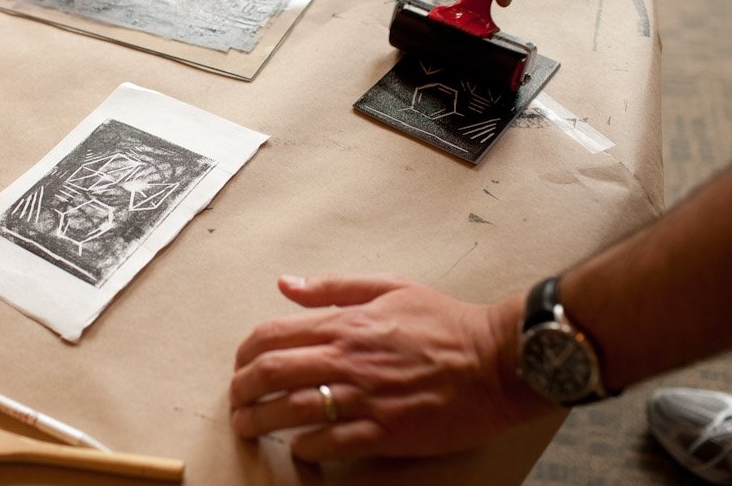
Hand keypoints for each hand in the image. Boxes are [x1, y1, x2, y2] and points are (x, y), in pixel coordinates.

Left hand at [228, 274, 553, 460]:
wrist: (495, 361)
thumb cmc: (445, 323)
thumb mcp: (389, 287)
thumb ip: (333, 286)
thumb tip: (287, 283)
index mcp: (344, 324)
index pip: (271, 335)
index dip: (244, 353)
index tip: (240, 366)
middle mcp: (346, 359)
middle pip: (271, 374)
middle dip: (242, 390)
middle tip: (236, 401)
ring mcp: (363, 398)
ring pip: (290, 412)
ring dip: (260, 422)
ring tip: (249, 428)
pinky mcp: (383, 432)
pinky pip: (328, 444)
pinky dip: (304, 448)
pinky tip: (299, 448)